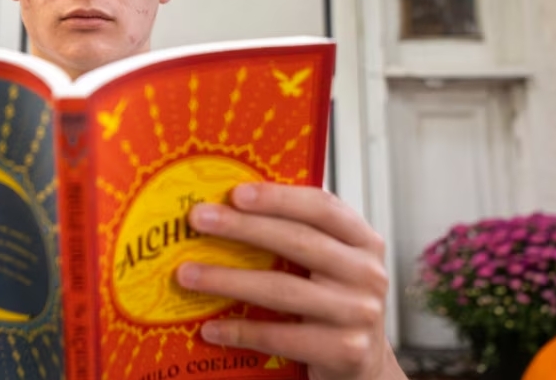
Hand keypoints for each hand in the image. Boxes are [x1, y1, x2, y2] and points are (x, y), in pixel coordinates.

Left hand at [175, 183, 405, 379]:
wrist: (363, 363)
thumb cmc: (336, 301)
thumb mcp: (330, 261)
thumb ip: (297, 233)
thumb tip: (229, 207)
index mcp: (363, 241)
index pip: (321, 207)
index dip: (277, 198)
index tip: (235, 193)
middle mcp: (367, 273)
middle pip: (298, 242)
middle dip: (242, 228)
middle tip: (198, 220)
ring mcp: (358, 313)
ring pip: (282, 290)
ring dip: (228, 280)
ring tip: (187, 274)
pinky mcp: (345, 352)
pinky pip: (281, 337)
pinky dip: (241, 331)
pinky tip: (210, 327)